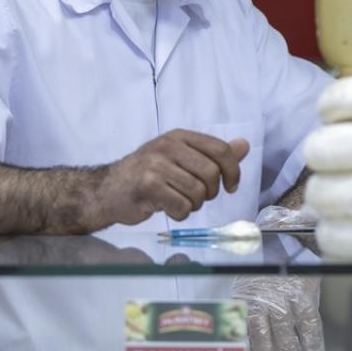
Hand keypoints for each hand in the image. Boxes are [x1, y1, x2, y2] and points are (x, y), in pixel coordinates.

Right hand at [98, 129, 249, 225]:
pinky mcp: (147, 186)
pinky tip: (167, 208)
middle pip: (211, 173)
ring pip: (197, 192)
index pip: (220, 150)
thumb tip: (244, 145)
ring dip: (194, 205)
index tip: (231, 186)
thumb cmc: (148, 175)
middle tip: (198, 197)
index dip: (233, 171)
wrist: (107, 190)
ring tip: (179, 201)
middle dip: (210, 192)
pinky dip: (180, 214)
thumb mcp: (181, 157)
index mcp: (180, 136)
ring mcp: (156, 165)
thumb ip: (213, 154)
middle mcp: (168, 146)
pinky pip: (182, 206)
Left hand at [232, 275, 323, 350]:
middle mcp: (262, 303)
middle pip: (265, 347)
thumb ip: (246, 326)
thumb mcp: (246, 297)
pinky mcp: (307, 298)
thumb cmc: (262, 280)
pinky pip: (311, 331)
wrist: (286, 247)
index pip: (242, 343)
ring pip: (289, 343)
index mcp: (243, 304)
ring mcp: (286, 301)